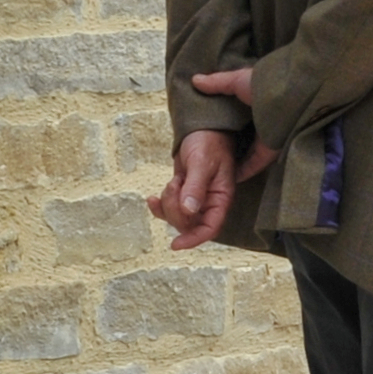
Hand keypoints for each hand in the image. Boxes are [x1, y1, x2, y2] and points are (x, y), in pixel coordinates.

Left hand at [149, 67, 272, 251]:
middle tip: (174, 185)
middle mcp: (210, 202)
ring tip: (173, 180)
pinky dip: (158, 205)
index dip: (194, 239)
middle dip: (174, 209)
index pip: (211, 227)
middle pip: (189, 223)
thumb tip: (188, 211)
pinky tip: (151, 199)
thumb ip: (195, 187)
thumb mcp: (202, 163)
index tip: (175, 244)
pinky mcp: (184, 193)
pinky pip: (168, 208)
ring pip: (176, 217)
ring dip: (167, 203)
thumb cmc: (209, 142)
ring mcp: (196, 199)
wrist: (203, 129)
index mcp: (221, 197)